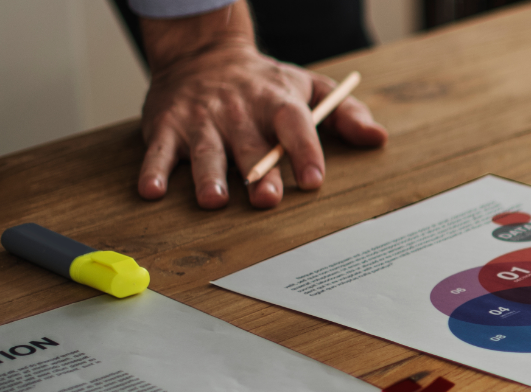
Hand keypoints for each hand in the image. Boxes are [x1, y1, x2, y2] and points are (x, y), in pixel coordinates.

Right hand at [134, 3, 385, 208]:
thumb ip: (345, 113)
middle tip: (267, 199)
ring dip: (208, 176)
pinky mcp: (166, 125)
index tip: (314, 178)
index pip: (295, 125)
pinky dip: (153, 170)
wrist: (202, 53)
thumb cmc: (264, 83)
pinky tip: (152, 191)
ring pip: (205, 150)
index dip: (305, 150)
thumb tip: (377, 138)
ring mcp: (200, 118)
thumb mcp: (308, 87)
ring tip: (214, 200)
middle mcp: (238, 110)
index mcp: (276, 101)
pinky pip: (158, 150)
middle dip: (259, 173)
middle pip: (250, 145)